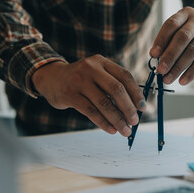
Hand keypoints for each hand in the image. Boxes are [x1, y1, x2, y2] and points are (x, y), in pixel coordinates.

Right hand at [31, 55, 145, 136]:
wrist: (51, 78)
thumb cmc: (80, 79)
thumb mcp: (96, 74)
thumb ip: (112, 85)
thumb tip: (134, 108)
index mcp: (101, 62)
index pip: (124, 76)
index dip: (136, 93)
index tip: (143, 107)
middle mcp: (91, 68)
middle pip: (116, 89)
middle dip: (128, 108)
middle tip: (135, 121)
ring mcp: (79, 81)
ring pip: (104, 103)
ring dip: (117, 119)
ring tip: (125, 130)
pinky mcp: (70, 95)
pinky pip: (91, 111)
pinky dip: (104, 122)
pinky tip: (111, 130)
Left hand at [150, 6, 193, 84]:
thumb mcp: (181, 32)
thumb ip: (169, 42)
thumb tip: (156, 58)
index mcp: (186, 13)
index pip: (171, 24)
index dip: (161, 39)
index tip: (153, 54)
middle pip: (182, 38)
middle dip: (169, 56)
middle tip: (160, 70)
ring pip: (192, 51)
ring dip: (178, 67)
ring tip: (168, 79)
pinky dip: (191, 72)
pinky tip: (182, 81)